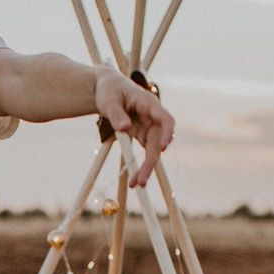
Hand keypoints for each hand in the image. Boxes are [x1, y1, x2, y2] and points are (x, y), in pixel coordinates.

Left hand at [94, 68, 174, 187]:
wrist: (106, 89)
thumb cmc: (109, 91)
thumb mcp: (108, 101)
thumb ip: (116, 114)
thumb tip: (124, 128)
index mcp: (148, 103)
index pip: (165, 119)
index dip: (167, 133)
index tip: (163, 147)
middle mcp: (152, 117)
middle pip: (157, 141)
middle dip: (151, 161)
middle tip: (141, 180)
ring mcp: (148, 127)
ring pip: (152, 150)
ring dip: (145, 168)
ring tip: (135, 185)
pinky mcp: (142, 135)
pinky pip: (143, 153)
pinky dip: (138, 165)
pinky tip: (132, 180)